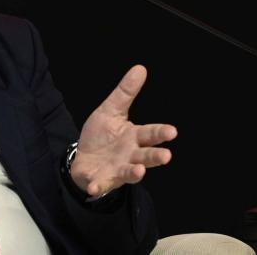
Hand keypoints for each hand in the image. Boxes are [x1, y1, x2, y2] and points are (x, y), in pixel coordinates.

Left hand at [70, 65, 176, 196]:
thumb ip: (125, 92)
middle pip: (146, 156)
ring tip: (139, 171)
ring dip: (135, 172)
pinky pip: (101, 184)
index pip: (151, 134)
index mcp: (134, 137)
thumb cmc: (102, 135)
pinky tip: (96, 188)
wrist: (84, 158)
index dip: (161, 133)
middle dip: (155, 156)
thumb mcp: (111, 110)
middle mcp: (130, 156)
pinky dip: (99, 187)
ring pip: (129, 172)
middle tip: (166, 156)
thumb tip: (140, 68)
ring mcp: (117, 170)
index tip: (172, 132)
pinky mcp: (101, 180)